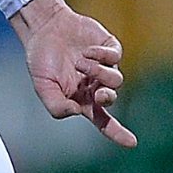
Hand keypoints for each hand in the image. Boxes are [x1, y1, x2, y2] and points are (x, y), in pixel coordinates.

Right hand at [12, 0, 132, 146]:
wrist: (45, 29)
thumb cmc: (41, 60)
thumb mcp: (42, 87)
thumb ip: (56, 105)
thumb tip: (76, 112)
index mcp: (81, 99)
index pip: (102, 121)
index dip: (117, 133)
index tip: (131, 143)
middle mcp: (96, 86)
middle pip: (110, 98)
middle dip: (105, 97)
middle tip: (97, 93)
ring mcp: (105, 67)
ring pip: (116, 79)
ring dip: (99, 73)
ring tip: (81, 63)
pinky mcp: (111, 48)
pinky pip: (115, 57)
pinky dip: (101, 55)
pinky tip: (86, 51)